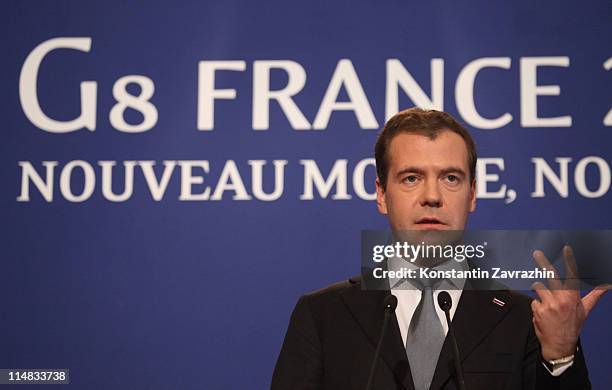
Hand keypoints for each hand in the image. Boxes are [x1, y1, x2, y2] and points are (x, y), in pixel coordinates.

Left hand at [531, 245, 611, 360]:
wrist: (559, 345)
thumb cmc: (572, 326)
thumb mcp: (584, 310)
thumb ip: (594, 295)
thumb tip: (607, 286)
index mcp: (572, 298)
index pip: (572, 275)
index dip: (569, 260)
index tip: (566, 248)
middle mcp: (561, 299)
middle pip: (550, 275)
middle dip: (543, 262)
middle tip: (536, 253)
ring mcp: (548, 304)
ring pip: (538, 287)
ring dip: (540, 293)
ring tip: (547, 303)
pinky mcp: (537, 310)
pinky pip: (533, 301)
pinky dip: (537, 305)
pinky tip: (543, 314)